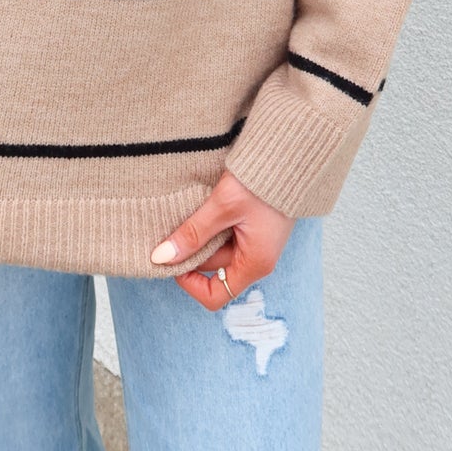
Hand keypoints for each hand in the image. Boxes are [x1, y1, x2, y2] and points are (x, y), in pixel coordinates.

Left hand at [150, 169, 294, 310]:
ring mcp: (256, 242)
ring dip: (201, 234)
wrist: (290, 154)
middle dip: (193, 250)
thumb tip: (161, 257)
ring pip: (217, 249)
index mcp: (255, 263)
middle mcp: (257, 258)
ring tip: (196, 208)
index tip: (175, 258)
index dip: (190, 284)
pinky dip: (212, 224)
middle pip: (213, 269)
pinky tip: (207, 204)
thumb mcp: (223, 207)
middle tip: (180, 223)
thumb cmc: (263, 182)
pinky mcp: (255, 226)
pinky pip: (225, 234)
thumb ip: (193, 233)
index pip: (216, 295)